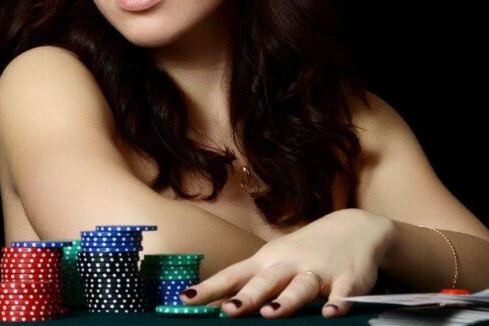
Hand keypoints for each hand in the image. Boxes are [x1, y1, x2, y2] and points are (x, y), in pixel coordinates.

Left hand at [179, 208, 394, 318]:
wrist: (354, 228)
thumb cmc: (303, 251)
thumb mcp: (275, 261)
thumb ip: (251, 282)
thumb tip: (218, 303)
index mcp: (266, 261)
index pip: (233, 275)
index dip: (210, 288)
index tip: (187, 299)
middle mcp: (288, 263)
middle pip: (264, 280)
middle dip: (246, 297)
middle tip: (229, 311)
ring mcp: (318, 269)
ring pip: (299, 286)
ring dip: (285, 300)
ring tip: (270, 313)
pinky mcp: (348, 279)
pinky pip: (342, 294)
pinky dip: (337, 303)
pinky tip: (331, 314)